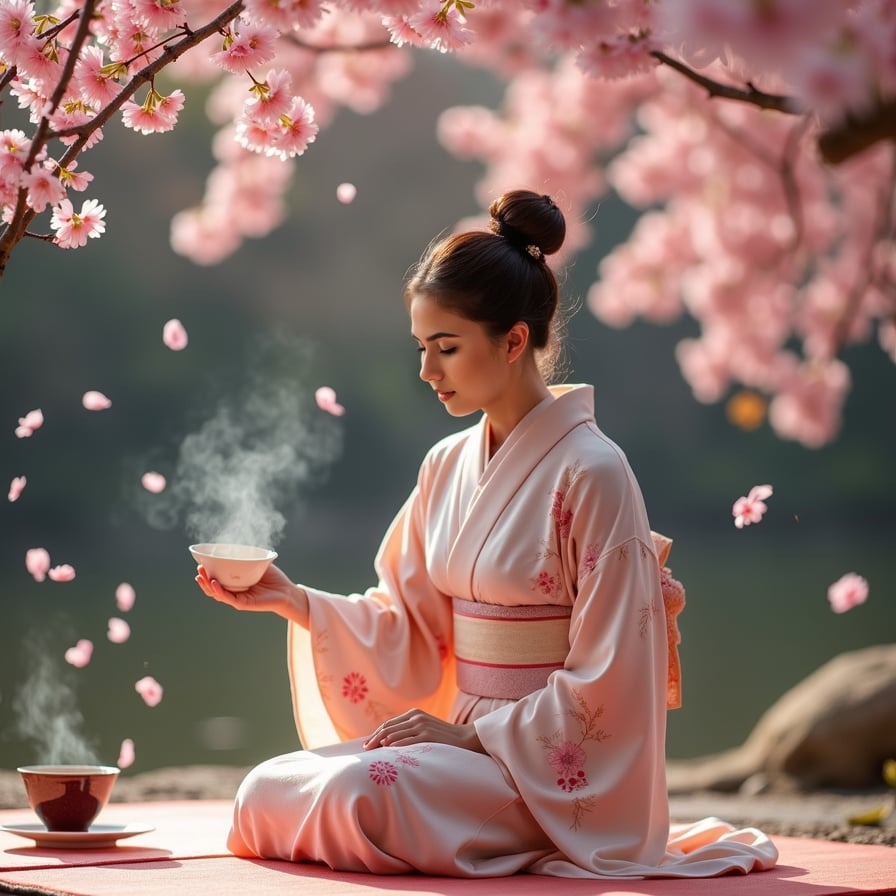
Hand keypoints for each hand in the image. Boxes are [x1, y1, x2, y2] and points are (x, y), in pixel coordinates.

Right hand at [195, 563, 308, 625]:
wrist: (286, 591)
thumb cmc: (273, 578)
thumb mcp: (258, 563)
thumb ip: (247, 556)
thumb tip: (237, 542)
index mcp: (235, 582)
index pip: (216, 578)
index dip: (207, 572)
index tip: (201, 563)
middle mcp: (234, 591)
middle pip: (213, 587)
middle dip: (203, 578)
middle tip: (199, 568)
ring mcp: (237, 598)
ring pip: (217, 593)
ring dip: (207, 585)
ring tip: (202, 576)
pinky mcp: (243, 603)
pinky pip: (228, 598)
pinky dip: (219, 591)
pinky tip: (214, 583)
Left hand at [363, 708, 484, 752]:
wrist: (465, 739)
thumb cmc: (443, 738)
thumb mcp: (425, 729)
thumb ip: (409, 731)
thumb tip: (387, 741)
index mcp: (414, 714)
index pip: (389, 723)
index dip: (376, 733)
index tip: (367, 744)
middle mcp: (416, 717)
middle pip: (388, 728)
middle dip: (374, 738)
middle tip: (365, 750)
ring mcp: (422, 726)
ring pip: (395, 734)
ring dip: (381, 742)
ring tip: (372, 752)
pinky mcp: (428, 736)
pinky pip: (407, 741)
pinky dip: (395, 745)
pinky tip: (387, 750)